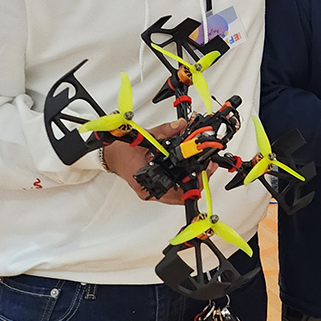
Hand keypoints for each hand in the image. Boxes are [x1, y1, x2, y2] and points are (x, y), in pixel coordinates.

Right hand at [101, 119, 215, 204]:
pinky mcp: (156, 185)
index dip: (194, 184)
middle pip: (182, 195)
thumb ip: (164, 131)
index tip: (204, 172)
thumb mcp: (144, 138)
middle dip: (198, 181)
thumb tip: (181, 126)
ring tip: (204, 167)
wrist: (111, 154)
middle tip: (208, 167)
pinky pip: (174, 186)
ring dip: (192, 180)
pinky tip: (191, 168)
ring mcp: (154, 190)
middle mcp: (152, 191)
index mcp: (147, 185)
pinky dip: (184, 178)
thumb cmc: (122, 151)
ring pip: (179, 192)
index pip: (176, 193)